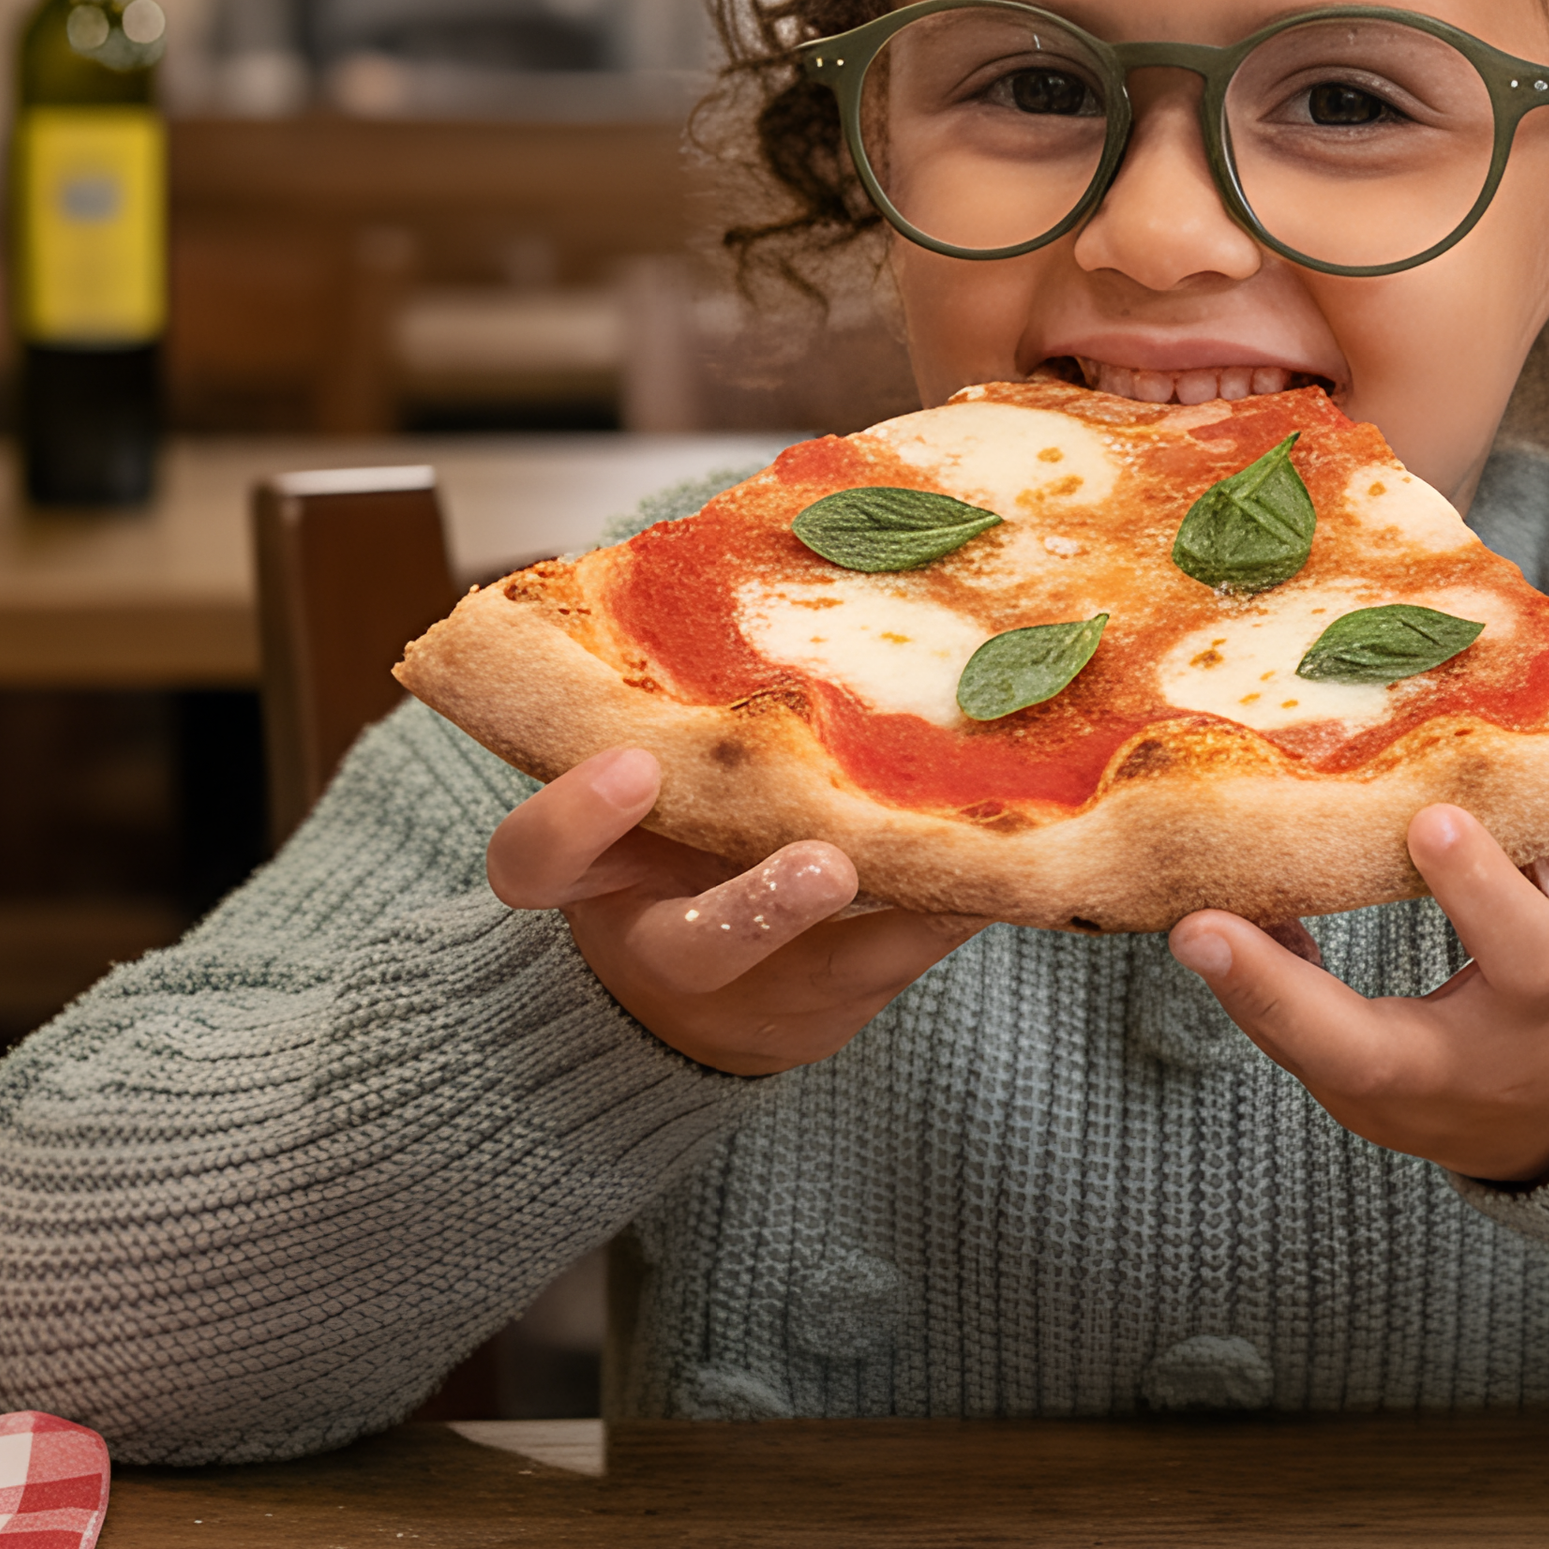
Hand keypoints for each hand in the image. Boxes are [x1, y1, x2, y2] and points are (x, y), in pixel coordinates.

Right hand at [485, 750, 983, 1075]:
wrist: (693, 1002)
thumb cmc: (659, 844)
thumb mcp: (637, 786)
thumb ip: (666, 715)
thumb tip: (770, 544)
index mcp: (593, 876)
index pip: (536, 861)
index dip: (575, 819)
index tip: (633, 761)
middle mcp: (666, 942)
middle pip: (692, 944)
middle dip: (760, 905)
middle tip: (825, 864)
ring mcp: (760, 987)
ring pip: (819, 970)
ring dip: (893, 918)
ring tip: (961, 869)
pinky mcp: (840, 1004)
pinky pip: (904, 961)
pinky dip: (956, 907)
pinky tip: (1011, 864)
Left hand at [1168, 810, 1548, 1186]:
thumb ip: (1537, 820)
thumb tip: (1470, 710)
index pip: (1523, 953)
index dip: (1478, 890)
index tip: (1430, 819)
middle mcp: (1472, 1064)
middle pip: (1363, 1052)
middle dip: (1273, 992)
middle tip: (1196, 929)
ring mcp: (1406, 1103)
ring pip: (1306, 1055)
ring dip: (1238, 983)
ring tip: (1180, 910)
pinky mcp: (1363, 1107)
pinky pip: (1298, 1047)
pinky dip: (1256, 985)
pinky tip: (1216, 920)